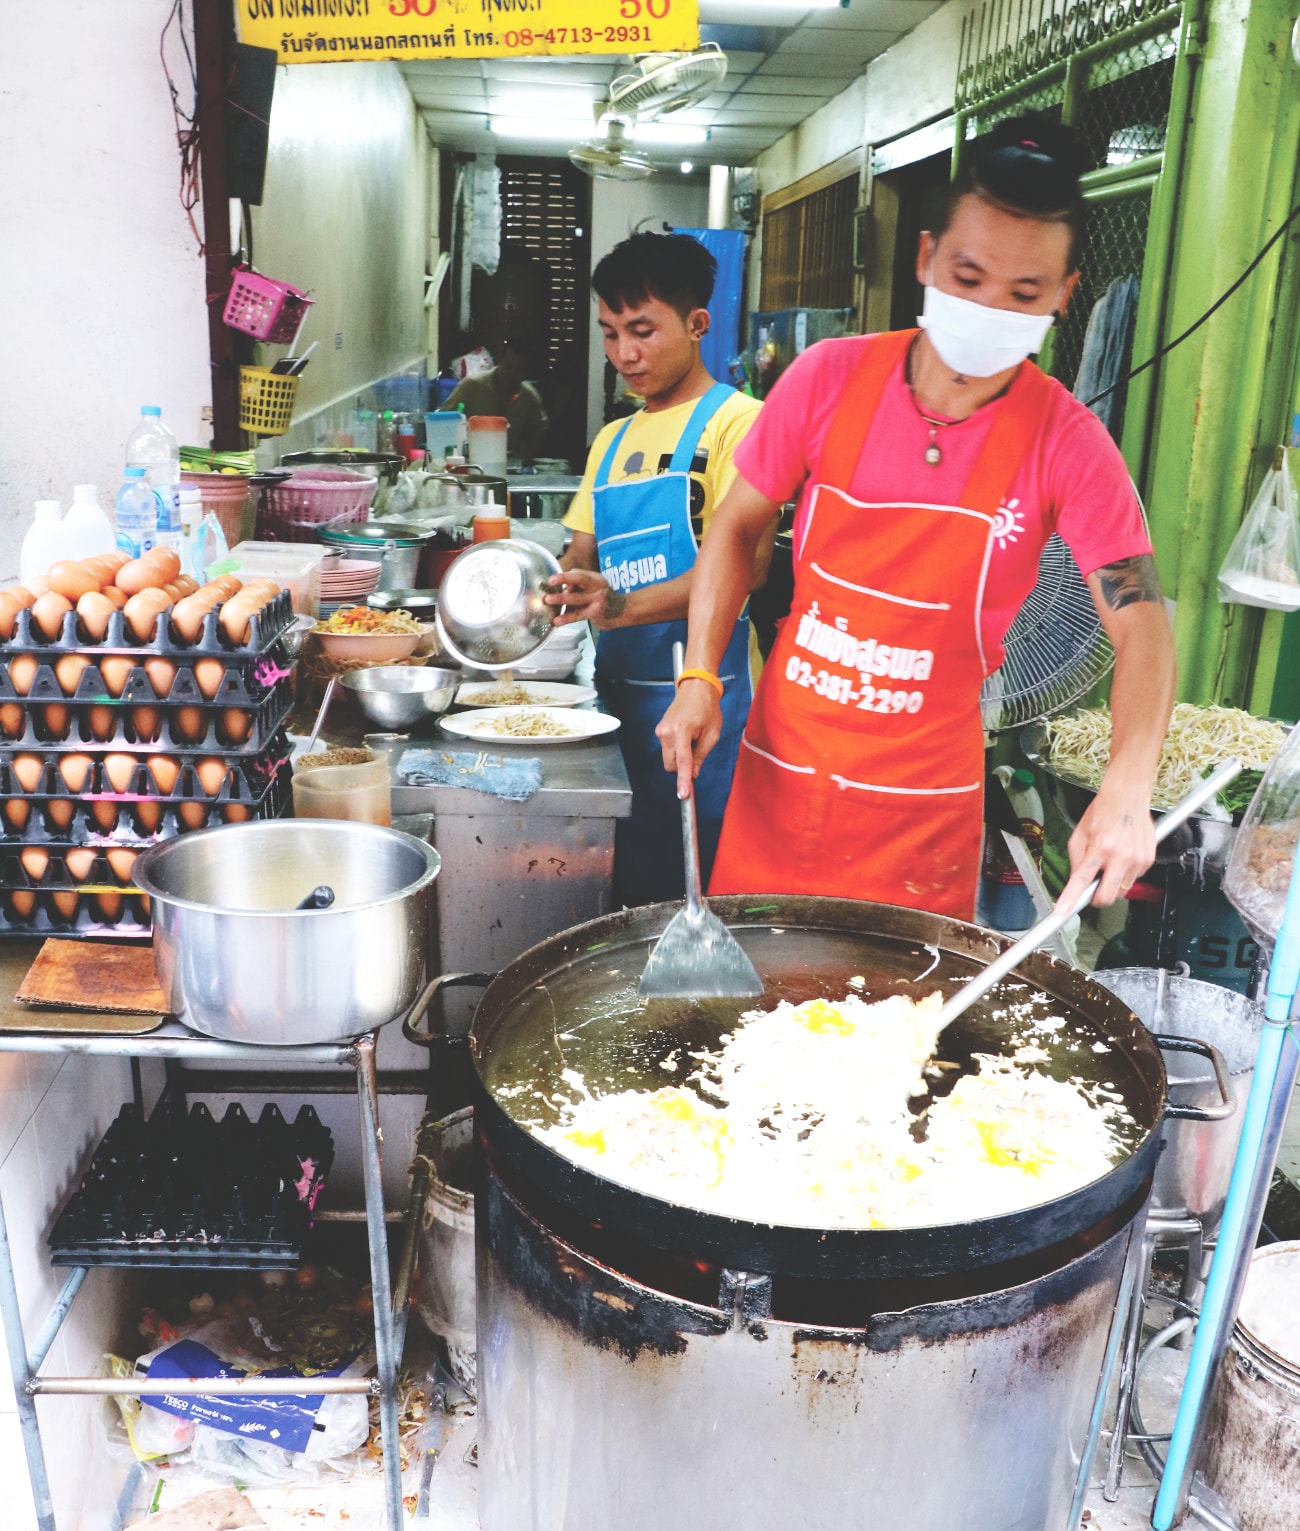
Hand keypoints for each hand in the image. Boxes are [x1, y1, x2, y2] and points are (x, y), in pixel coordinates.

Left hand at [544, 569, 624, 628]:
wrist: (623, 610)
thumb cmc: (604, 596)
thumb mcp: (595, 584)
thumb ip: (578, 583)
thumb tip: (561, 586)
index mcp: (595, 579)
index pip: (579, 575)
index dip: (565, 576)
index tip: (552, 579)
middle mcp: (597, 588)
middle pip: (580, 582)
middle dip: (564, 582)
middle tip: (549, 589)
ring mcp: (597, 602)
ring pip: (577, 600)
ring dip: (562, 600)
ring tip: (549, 601)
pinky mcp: (595, 614)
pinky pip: (578, 615)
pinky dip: (566, 618)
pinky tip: (557, 621)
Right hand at [656, 682, 723, 800]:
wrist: (696, 688)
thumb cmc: (707, 708)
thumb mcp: (712, 734)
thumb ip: (701, 756)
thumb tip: (693, 774)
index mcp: (682, 731)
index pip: (682, 762)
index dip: (683, 781)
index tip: (683, 795)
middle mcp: (667, 732)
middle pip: (671, 766)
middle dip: (683, 767)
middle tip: (698, 750)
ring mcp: (660, 731)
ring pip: (668, 760)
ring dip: (680, 757)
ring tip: (693, 739)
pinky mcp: (659, 731)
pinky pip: (667, 750)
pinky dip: (677, 750)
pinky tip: (686, 736)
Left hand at [1056, 780, 1155, 913]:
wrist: (1128, 796)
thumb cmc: (1103, 812)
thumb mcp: (1080, 834)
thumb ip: (1076, 860)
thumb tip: (1076, 882)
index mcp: (1099, 847)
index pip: (1082, 880)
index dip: (1071, 898)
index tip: (1063, 912)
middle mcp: (1120, 855)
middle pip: (1107, 896)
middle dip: (1097, 898)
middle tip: (1092, 889)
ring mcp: (1137, 859)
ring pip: (1121, 889)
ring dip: (1112, 882)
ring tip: (1110, 861)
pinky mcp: (1148, 860)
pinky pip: (1133, 879)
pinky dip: (1125, 873)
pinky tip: (1122, 856)